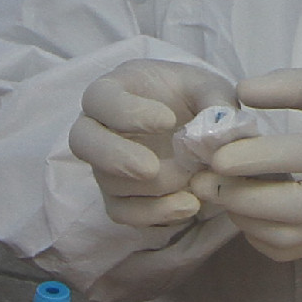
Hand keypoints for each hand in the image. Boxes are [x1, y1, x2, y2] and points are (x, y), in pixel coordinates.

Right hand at [68, 59, 237, 230]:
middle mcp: (99, 128)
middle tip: (151, 168)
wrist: (197, 128)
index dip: (127, 112)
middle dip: (116, 157)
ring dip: (151, 188)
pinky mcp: (119, 196)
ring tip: (191, 181)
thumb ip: (216, 101)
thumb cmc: (194, 97)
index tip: (167, 120)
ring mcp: (105, 165)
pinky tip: (189, 205)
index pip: (100, 98)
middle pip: (82, 142)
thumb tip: (219, 130)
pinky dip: (155, 213)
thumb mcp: (210, 88)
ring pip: (108, 182)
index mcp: (113, 90)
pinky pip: (123, 212)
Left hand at [206, 68, 301, 263]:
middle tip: (205, 179)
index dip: (261, 157)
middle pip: (298, 207)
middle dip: (243, 196)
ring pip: (289, 237)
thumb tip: (240, 93)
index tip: (219, 154)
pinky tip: (243, 207)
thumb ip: (291, 84)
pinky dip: (255, 233)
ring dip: (243, 216)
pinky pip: (286, 250)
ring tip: (219, 190)